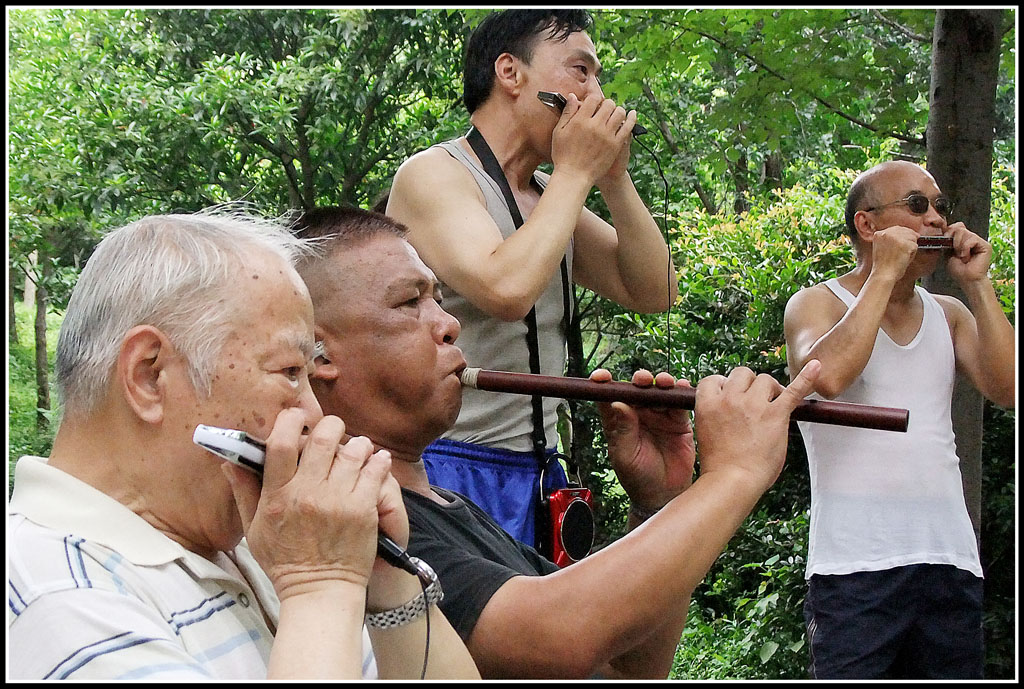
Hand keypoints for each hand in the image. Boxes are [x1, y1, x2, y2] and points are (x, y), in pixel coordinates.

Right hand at [223, 409, 392, 601]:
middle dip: (330, 426)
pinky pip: (375, 471)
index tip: (296, 418)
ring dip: (356, 444)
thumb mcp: (254, 529)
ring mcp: (338, 501)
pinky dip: (377, 460)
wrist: (319, 591)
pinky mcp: (363, 510)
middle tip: (332, 431)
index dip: (290, 421)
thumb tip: (229, 461)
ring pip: (353, 451)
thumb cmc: (284, 561)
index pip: (281, 444)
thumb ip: (244, 491)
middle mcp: (308, 494)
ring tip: (355, 448)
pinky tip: (375, 460)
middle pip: (322, 439)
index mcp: (278, 496)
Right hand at [552, 93, 636, 187]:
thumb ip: (567, 113)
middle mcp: (595, 125)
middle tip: (603, 110)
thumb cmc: (563, 156)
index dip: (593, 98)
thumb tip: (573, 97)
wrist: (574, 177)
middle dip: (606, 104)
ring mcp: (607, 135)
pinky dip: (631, 118)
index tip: (593, 103)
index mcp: (580, 120)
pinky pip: (628, 127)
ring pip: (619, 112)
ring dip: (617, 110)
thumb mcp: (559, 132)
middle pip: (608, 104)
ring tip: (614, 114)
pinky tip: (632, 114)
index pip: (593, 98)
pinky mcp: (616, 145)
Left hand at [593, 368, 694, 510]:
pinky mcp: (678, 422)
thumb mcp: (625, 456)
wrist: (664, 495)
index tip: (601, 377)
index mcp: (619, 421)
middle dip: (640, 380)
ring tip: (664, 383)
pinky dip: (680, 393)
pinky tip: (680, 388)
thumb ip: (623, 430)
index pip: (608, 397)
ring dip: (661, 383)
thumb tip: (618, 404)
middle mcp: (638, 415)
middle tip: (643, 380)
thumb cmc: (638, 478)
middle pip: (637, 389)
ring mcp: (658, 417)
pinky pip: (678, 404)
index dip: (605, 384)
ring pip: (658, 392)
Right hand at [693, 361, 820, 493]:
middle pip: (742, 374)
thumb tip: (728, 407)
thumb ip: (715, 414)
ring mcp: (754, 405)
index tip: (729, 396)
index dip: (723, 385)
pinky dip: (806, 377)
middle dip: (748, 385)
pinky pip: (793, 390)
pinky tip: (816, 367)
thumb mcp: (705, 431)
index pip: (714, 379)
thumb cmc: (719, 464)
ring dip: (769, 389)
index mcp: (708, 404)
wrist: (732, 481)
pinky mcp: (776, 415)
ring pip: (764, 379)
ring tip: (772, 404)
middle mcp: (730, 399)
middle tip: (754, 402)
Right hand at [869, 225, 918, 281]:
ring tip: (902, 257)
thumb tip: (905, 235)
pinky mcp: (905, 244)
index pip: (896, 228)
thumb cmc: (883, 266)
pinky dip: (912, 254)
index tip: (906, 239)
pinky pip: (915, 246)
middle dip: (910, 239)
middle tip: (908, 249)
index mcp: (879, 234)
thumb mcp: (881, 248)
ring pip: (912, 238)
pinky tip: (905, 259)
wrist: (883, 275)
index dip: (904, 234)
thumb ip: (889, 240)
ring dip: (911, 247)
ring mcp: (896, 238)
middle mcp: (887, 233)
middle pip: (906, 231)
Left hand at [945, 222, 992, 285]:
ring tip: (962, 256)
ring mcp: (979, 242)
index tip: (945, 240)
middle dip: (953, 240)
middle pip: (959, 227)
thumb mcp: (948, 252)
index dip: (949, 231)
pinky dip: (965, 249)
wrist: (967, 280)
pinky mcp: (985, 245)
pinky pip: (972, 239)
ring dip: (959, 246)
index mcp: (963, 240)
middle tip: (954, 251)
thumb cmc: (958, 270)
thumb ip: (949, 240)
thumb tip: (947, 228)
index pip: (957, 226)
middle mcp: (972, 239)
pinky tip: (966, 257)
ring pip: (964, 232)